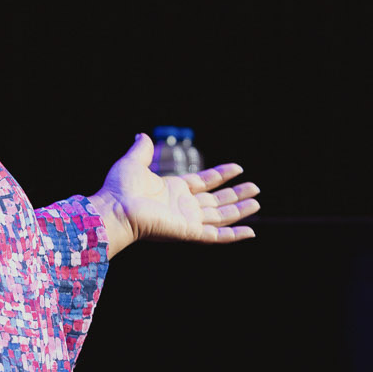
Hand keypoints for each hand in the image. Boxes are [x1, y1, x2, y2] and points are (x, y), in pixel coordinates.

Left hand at [89, 132, 259, 251]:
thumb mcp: (133, 162)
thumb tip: (143, 135)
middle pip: (217, 201)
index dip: (221, 175)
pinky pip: (217, 236)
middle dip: (236, 194)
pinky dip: (234, 235)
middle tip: (256, 188)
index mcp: (172, 190)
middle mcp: (183, 206)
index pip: (204, 182)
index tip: (238, 168)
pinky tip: (251, 231)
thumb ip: (143, 150)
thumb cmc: (119, 188)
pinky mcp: (189, 232)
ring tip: (257, 202)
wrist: (114, 209)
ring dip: (240, 210)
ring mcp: (187, 220)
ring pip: (221, 216)